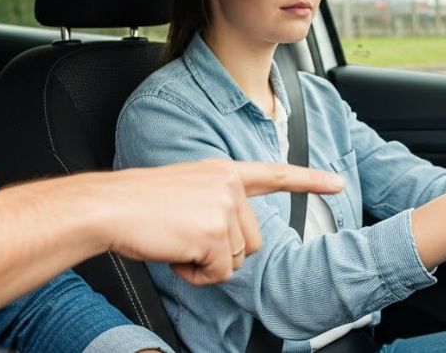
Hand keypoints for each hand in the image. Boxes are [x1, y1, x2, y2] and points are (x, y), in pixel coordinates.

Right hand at [101, 159, 343, 285]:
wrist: (108, 207)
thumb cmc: (138, 204)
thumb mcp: (187, 191)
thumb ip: (216, 204)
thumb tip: (230, 240)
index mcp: (222, 171)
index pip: (274, 174)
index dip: (308, 180)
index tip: (336, 183)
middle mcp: (229, 185)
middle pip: (252, 241)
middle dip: (221, 251)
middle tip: (185, 238)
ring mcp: (223, 207)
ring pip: (236, 259)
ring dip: (207, 263)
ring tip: (177, 243)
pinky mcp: (213, 232)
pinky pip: (218, 273)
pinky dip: (195, 274)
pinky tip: (175, 253)